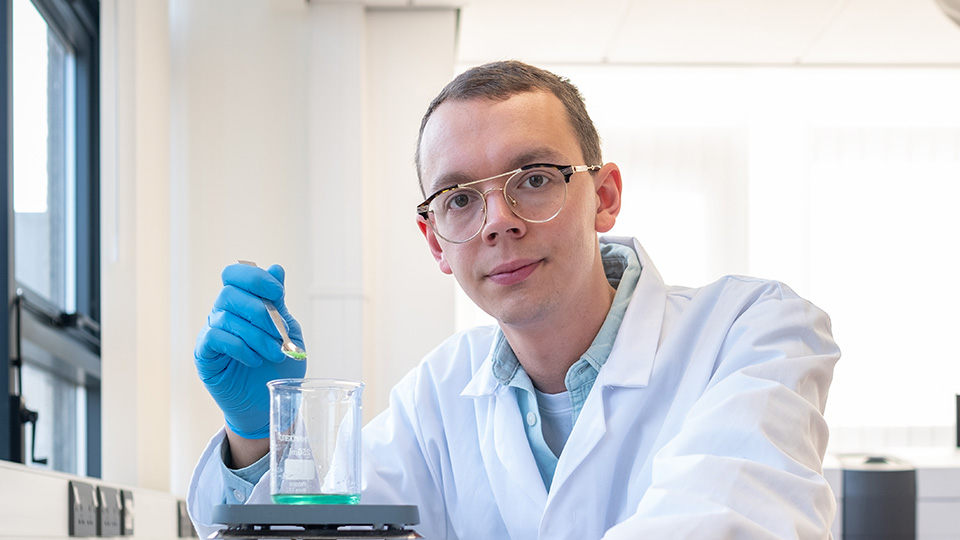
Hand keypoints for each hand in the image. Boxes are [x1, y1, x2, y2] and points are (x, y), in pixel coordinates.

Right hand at [194, 263, 306, 438]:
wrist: (268, 402)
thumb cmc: (277, 366)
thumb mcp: (285, 331)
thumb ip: (278, 303)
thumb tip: (276, 268)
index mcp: (242, 302)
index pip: (235, 274)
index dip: (255, 278)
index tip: (278, 294)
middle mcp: (222, 313)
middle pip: (229, 293)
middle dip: (261, 311)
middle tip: (280, 334)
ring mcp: (211, 333)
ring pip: (226, 317)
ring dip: (256, 335)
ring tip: (274, 353)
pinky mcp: (204, 354)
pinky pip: (215, 338)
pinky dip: (239, 347)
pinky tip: (254, 360)